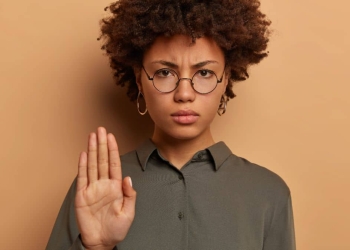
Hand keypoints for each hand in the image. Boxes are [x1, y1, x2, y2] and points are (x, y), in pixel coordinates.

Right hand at [75, 127, 135, 249]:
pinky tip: (82, 154)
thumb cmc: (116, 228)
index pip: (114, 164)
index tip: (112, 137)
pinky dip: (81, 166)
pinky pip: (82, 178)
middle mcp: (103, 184)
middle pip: (102, 160)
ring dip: (92, 150)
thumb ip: (130, 195)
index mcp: (116, 187)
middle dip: (102, 144)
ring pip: (92, 165)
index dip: (113, 150)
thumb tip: (128, 178)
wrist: (102, 242)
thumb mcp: (129, 213)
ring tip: (92, 136)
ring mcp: (92, 189)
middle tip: (101, 129)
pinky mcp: (82, 196)